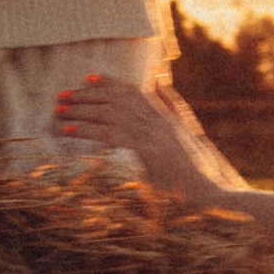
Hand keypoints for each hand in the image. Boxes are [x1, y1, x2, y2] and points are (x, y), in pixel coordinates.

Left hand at [57, 76, 237, 200]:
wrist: (214, 194)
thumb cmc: (201, 170)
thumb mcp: (189, 133)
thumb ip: (172, 105)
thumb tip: (158, 80)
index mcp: (166, 116)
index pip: (133, 90)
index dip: (109, 82)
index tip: (86, 78)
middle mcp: (159, 121)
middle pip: (116, 99)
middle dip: (86, 96)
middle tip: (60, 96)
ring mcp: (154, 135)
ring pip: (110, 113)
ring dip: (81, 111)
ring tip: (59, 112)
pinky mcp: (148, 152)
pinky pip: (112, 135)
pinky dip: (89, 131)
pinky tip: (71, 132)